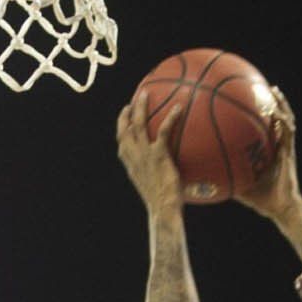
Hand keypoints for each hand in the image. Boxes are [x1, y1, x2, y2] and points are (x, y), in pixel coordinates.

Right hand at [116, 91, 183, 213]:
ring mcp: (144, 153)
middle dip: (126, 113)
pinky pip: (164, 130)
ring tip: (146, 93)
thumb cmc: (162, 203)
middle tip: (132, 101)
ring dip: (140, 107)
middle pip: (124, 128)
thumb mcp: (155, 186)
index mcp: (130, 163)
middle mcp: (132, 155)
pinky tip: (179, 108)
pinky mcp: (158, 154)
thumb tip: (169, 172)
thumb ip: (157, 175)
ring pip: (138, 123)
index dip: (122, 127)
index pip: (121, 141)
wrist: (162, 208)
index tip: (125, 117)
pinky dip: (171, 117)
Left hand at [234, 86, 301, 220]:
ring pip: (286, 121)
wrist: (282, 209)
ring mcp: (285, 149)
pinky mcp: (289, 153)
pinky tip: (276, 112)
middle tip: (259, 87)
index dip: (257, 116)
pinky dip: (283, 121)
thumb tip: (202, 176)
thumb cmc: (262, 201)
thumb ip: (224, 177)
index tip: (247, 101)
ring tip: (273, 91)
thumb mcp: (239, 185)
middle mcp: (277, 147)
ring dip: (281, 105)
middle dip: (270, 103)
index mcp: (268, 152)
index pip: (263, 129)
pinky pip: (288, 132)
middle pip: (276, 120)